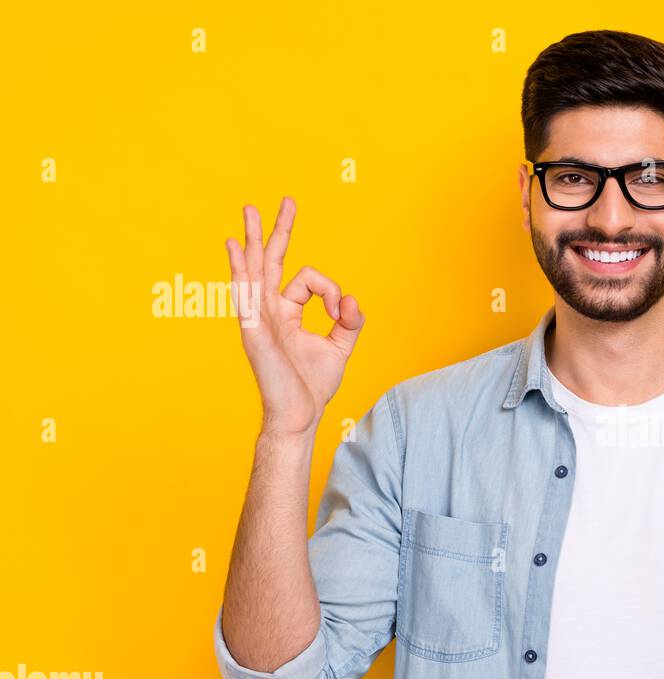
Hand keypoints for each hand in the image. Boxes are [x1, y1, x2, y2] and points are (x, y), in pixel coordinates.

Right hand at [225, 197, 364, 436]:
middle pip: (272, 260)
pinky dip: (240, 269)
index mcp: (286, 312)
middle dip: (279, 229)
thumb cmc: (313, 385)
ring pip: (255, 268)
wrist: (298, 414)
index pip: (308, 279)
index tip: (341, 310)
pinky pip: (245, 293)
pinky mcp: (252, 328)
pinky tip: (235, 248)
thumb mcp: (340, 346)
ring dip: (254, 237)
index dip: (330, 290)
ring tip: (250, 209)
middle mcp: (269, 309)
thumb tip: (350, 298)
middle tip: (288, 201)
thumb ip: (349, 321)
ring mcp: (258, 317)